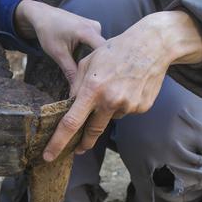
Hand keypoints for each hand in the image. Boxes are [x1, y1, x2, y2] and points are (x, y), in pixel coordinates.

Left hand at [14, 0, 104, 83]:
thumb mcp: (58, 54)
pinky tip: (91, 67)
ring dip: (97, 62)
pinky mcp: (94, 29)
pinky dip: (94, 55)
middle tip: (98, 85)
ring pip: (101, 50)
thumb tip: (76, 91)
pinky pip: (98, 45)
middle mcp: (96, 27)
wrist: (43, 15)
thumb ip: (70, 71)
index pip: (103, 53)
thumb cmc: (48, 31)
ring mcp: (96, 27)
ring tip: (96, 77)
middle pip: (104, 52)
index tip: (101, 84)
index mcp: (87, 31)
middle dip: (100, 68)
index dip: (103, 69)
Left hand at [42, 10, 201, 160]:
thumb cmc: (115, 50)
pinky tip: (129, 85)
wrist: (152, 45)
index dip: (58, 142)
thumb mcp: (88, 62)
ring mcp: (128, 106)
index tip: (49, 156)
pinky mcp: (142, 107)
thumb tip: (70, 105)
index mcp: (92, 89)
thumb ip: (77, 85)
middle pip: (92, 132)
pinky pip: (126, 111)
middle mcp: (110, 101)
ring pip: (110, 117)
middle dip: (82, 143)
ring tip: (116, 85)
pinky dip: (123, 103)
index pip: (71, 123)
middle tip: (77, 149)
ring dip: (107, 109)